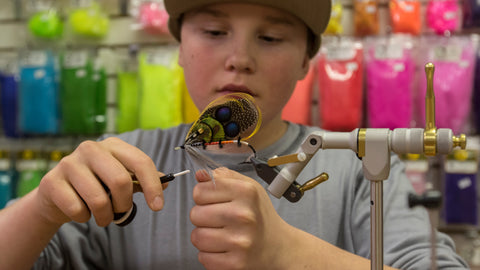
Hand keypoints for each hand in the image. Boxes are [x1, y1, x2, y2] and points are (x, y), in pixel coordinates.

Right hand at [37, 137, 165, 226]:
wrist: (57, 196)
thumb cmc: (96, 186)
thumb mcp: (120, 179)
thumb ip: (141, 180)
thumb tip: (167, 182)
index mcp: (113, 145)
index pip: (140, 162)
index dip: (152, 186)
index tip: (158, 206)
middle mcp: (91, 148)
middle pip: (120, 181)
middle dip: (124, 204)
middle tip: (121, 212)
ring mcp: (69, 163)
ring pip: (98, 199)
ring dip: (105, 216)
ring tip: (103, 217)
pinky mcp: (52, 181)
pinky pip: (77, 209)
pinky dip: (84, 218)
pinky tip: (82, 212)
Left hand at [190, 167, 292, 269]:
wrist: (279, 246)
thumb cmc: (260, 216)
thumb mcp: (248, 188)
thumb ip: (223, 177)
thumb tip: (200, 175)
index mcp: (245, 192)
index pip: (199, 191)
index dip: (203, 197)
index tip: (214, 201)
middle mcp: (243, 215)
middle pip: (195, 214)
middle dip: (203, 217)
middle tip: (219, 220)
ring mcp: (240, 241)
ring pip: (197, 237)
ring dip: (205, 236)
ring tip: (221, 234)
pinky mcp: (235, 263)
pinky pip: (203, 257)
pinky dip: (210, 254)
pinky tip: (224, 248)